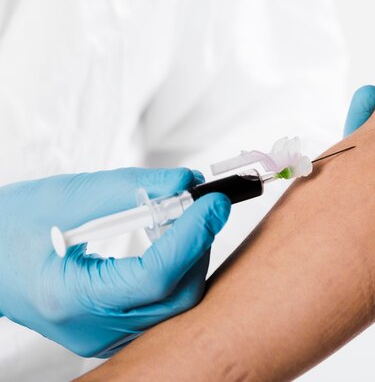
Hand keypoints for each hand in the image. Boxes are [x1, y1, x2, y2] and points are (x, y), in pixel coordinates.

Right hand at [0, 168, 229, 356]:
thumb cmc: (10, 228)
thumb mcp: (65, 196)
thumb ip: (131, 188)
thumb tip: (186, 181)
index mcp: (69, 298)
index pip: (154, 276)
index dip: (192, 235)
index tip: (214, 202)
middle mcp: (91, 328)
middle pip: (175, 295)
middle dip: (199, 245)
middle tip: (205, 207)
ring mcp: (105, 335)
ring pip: (176, 303)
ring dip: (192, 257)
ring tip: (187, 220)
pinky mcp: (115, 329)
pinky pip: (164, 306)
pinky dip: (178, 271)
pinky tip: (173, 244)